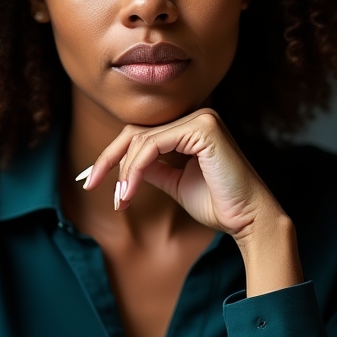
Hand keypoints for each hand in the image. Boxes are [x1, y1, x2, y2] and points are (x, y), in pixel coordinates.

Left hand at [81, 108, 303, 295]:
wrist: (247, 219)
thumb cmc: (218, 205)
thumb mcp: (175, 183)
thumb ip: (152, 169)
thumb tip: (122, 165)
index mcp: (192, 127)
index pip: (142, 134)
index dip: (113, 156)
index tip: (92, 179)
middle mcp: (197, 116)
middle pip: (136, 131)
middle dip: (108, 159)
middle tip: (90, 184)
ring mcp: (201, 119)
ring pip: (141, 140)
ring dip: (123, 172)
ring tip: (121, 200)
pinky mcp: (203, 129)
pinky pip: (153, 146)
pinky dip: (135, 170)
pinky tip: (130, 192)